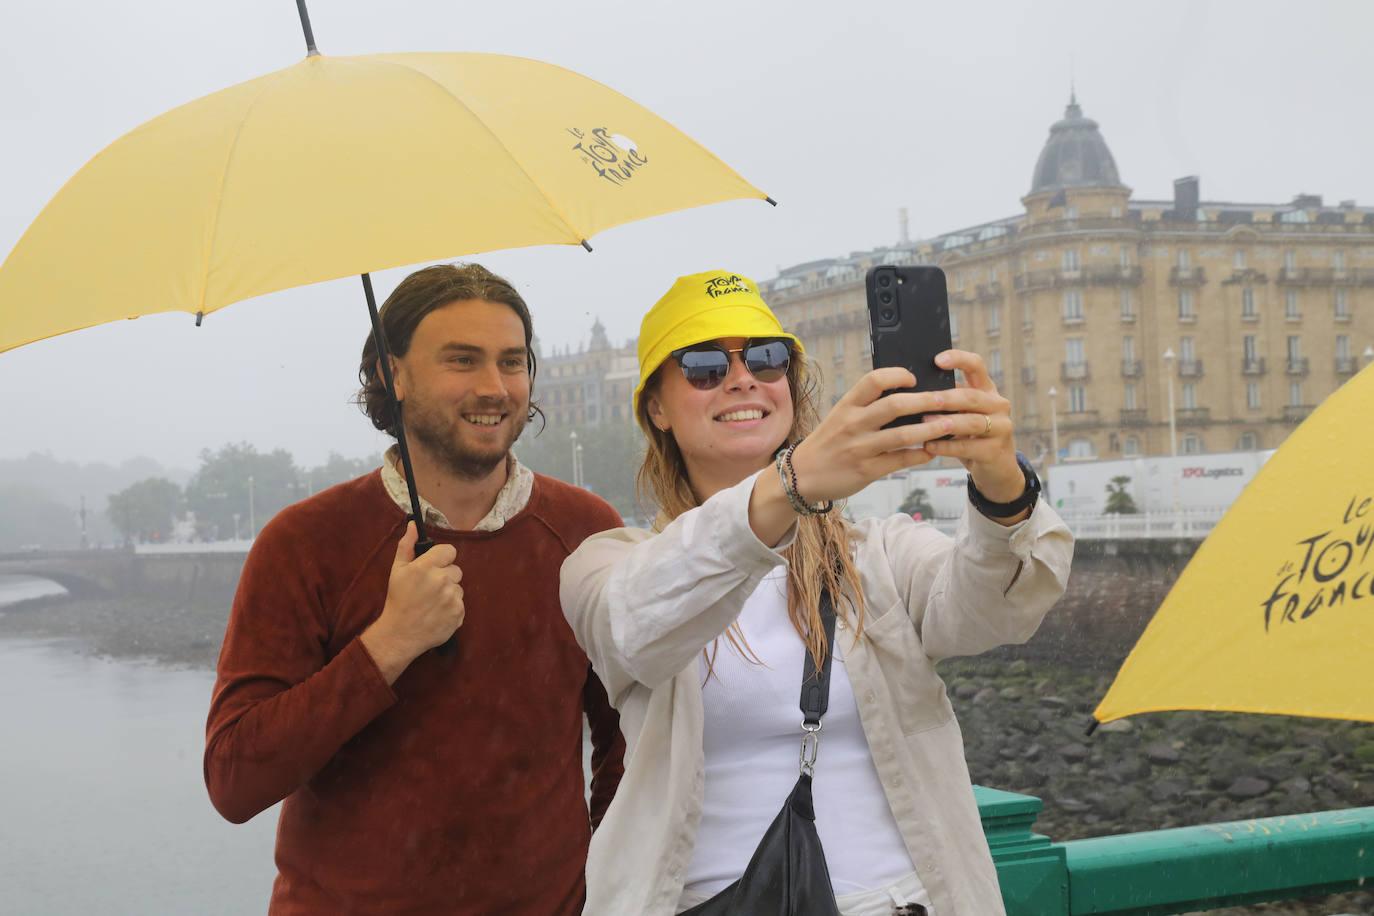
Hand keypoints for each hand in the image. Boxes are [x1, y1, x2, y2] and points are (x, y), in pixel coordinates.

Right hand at [360, 522, 464, 682]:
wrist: (400, 634)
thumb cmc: (398, 600)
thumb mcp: (397, 570)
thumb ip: (407, 545)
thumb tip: (414, 525)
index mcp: (426, 567)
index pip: (449, 551)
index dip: (442, 558)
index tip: (433, 567)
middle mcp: (442, 580)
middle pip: (456, 570)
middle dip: (445, 576)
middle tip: (429, 588)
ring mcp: (452, 598)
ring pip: (458, 588)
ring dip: (449, 592)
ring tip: (432, 602)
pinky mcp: (459, 614)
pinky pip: (461, 604)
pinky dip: (452, 608)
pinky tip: (437, 613)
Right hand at [785, 366, 946, 503]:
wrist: (801, 475)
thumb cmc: (827, 442)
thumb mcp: (839, 417)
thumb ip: (866, 406)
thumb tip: (904, 393)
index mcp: (846, 405)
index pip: (874, 380)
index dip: (897, 375)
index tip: (914, 377)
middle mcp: (853, 424)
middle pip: (895, 405)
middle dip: (926, 401)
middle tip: (946, 399)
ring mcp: (860, 448)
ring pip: (902, 435)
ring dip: (930, 429)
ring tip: (949, 425)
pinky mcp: (866, 470)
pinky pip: (900, 460)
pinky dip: (919, 455)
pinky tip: (931, 451)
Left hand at [918, 350, 1024, 505]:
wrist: (996, 469)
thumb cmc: (970, 437)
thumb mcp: (961, 415)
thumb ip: (946, 402)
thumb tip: (908, 393)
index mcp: (987, 390)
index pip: (976, 366)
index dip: (958, 359)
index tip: (937, 359)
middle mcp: (998, 405)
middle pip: (971, 396)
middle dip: (946, 398)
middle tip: (924, 399)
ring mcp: (1001, 428)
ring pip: (972, 422)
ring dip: (946, 422)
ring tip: (924, 422)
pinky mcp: (996, 451)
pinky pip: (968, 447)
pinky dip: (946, 446)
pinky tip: (929, 445)